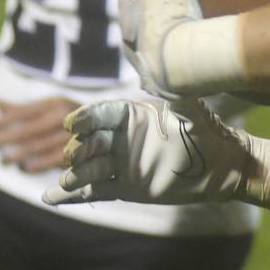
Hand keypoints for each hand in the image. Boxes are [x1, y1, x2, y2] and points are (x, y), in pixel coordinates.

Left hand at [0, 97, 79, 172]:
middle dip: (5, 138)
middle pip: (28, 130)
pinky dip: (37, 165)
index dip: (5, 119)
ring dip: (17, 155)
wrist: (107, 129)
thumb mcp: (49, 107)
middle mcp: (65, 116)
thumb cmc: (68, 117)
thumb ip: (23, 108)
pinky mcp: (78, 151)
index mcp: (56, 103)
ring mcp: (72, 134)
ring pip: (37, 147)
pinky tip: (24, 168)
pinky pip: (52, 160)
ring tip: (2, 160)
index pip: (24, 111)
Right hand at [43, 98, 269, 213]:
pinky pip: (92, 191)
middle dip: (79, 148)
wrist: (220, 168)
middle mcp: (121, 138)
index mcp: (133, 116)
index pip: (102, 113)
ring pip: (89, 168)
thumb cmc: (207, 134)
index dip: (86, 118)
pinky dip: (71, 195)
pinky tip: (50, 197)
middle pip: (90, 141)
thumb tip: (169, 72)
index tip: (73, 124)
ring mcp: (119, 163)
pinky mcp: (122, 187)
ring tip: (66, 180)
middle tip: (74, 156)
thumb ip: (179, 97)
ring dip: (74, 174)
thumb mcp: (193, 114)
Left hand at [120, 0, 242, 97]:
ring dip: (167, 36)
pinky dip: (180, 59)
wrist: (182, 62)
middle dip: (156, 8)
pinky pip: (170, 68)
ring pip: (153, 46)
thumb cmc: (171, 16)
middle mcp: (131, 44)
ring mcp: (146, 67)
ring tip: (192, 29)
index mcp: (129, 16)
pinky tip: (195, 57)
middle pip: (141, 18)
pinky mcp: (163, 85)